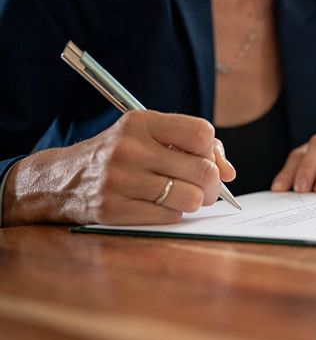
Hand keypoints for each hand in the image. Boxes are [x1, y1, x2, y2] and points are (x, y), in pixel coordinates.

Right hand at [1, 110, 235, 225]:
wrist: (62, 178)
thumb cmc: (120, 155)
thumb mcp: (149, 136)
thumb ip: (193, 147)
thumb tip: (230, 173)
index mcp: (142, 122)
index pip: (202, 133)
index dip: (212, 151)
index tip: (205, 160)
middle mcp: (130, 148)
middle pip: (203, 171)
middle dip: (213, 185)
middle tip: (206, 188)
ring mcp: (120, 180)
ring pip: (191, 198)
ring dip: (195, 202)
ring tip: (184, 197)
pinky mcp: (113, 209)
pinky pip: (169, 216)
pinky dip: (174, 214)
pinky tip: (160, 206)